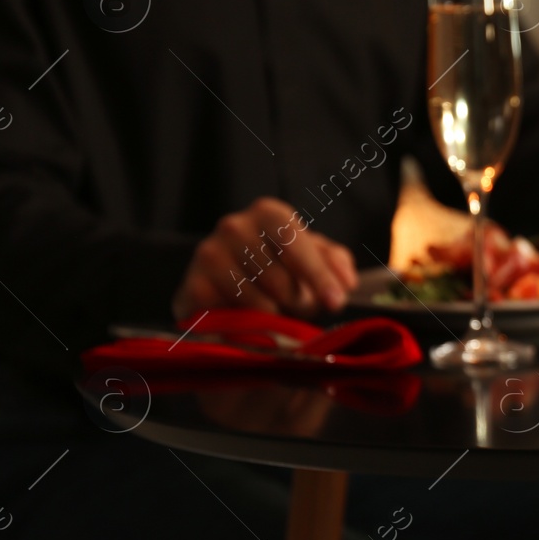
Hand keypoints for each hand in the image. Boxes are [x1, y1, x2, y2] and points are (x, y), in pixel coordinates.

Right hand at [173, 197, 358, 321]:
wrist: (224, 281)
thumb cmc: (279, 266)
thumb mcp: (313, 257)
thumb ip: (336, 264)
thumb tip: (347, 283)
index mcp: (269, 213)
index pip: (295, 243)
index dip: (318, 275)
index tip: (336, 301)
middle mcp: (234, 226)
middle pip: (279, 280)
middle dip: (299, 302)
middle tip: (299, 306)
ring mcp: (208, 255)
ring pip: (257, 303)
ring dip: (275, 317)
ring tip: (275, 310)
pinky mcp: (191, 287)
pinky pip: (231, 318)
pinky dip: (248, 326)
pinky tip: (248, 318)